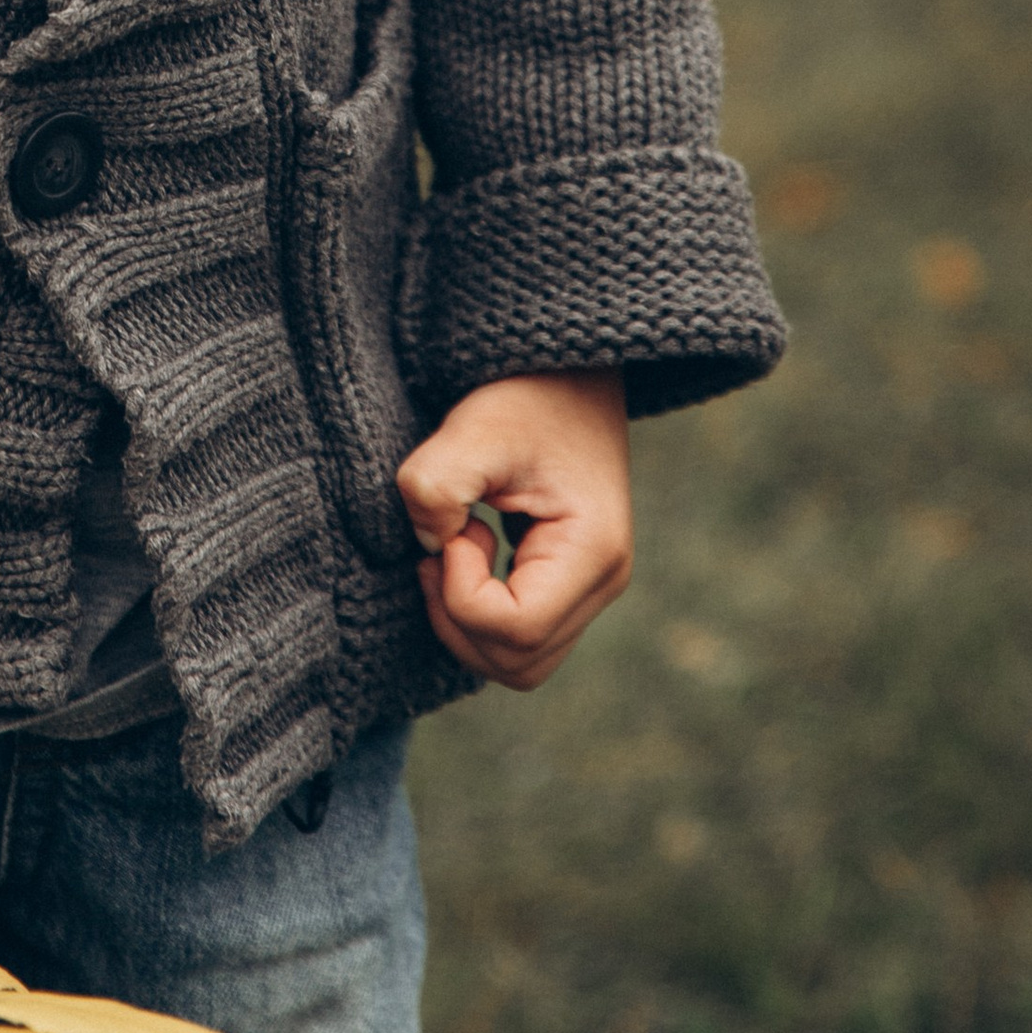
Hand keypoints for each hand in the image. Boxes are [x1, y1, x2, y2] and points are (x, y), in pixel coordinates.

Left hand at [396, 371, 632, 688]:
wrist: (564, 369)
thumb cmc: (525, 394)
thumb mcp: (474, 428)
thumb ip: (435, 485)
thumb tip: (428, 544)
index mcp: (592, 552)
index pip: (515, 630)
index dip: (462, 594)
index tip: (452, 529)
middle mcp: (602, 582)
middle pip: (517, 663)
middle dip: (458, 620)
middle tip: (440, 546)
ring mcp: (589, 589)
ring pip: (518, 662)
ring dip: (466, 621)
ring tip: (451, 546)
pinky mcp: (568, 584)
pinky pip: (520, 637)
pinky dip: (479, 614)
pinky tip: (464, 550)